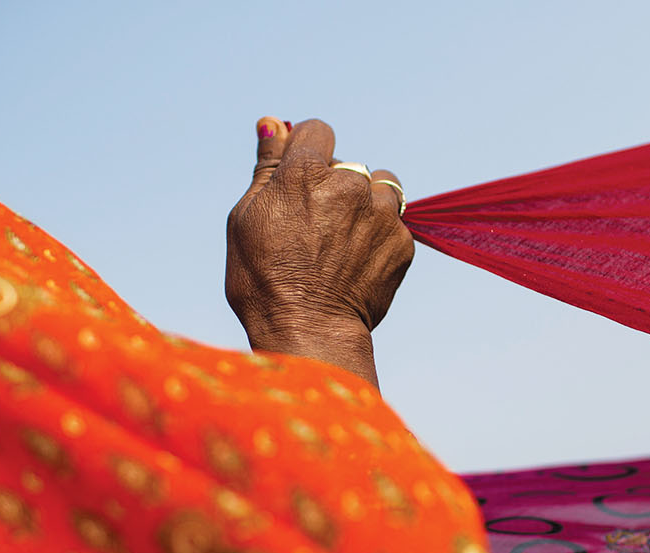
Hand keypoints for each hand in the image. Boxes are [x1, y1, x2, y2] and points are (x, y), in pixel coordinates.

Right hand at [226, 117, 413, 386]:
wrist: (308, 333)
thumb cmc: (263, 280)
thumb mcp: (247, 218)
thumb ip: (266, 167)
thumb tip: (272, 122)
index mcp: (305, 173)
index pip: (317, 131)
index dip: (307, 151)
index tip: (300, 176)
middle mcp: (349, 184)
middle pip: (348, 166)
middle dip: (334, 186)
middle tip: (314, 228)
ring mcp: (380, 213)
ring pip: (380, 189)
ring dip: (366, 206)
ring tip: (342, 242)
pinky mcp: (402, 242)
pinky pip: (393, 225)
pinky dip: (378, 238)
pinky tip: (356, 264)